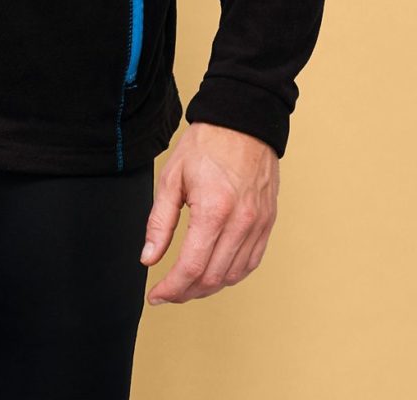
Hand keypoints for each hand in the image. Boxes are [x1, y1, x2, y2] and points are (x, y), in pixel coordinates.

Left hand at [140, 121, 278, 304]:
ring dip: (208, 287)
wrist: (244, 121)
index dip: (171, 289)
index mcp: (213, 209)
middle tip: (167, 292)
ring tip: (187, 284)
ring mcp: (258, 224)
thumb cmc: (206, 144)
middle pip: (212, 278)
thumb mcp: (172, 177)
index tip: (156, 296)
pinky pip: (251, 263)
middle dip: (186, 292)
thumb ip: (159, 223)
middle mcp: (240, 222)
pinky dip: (231, 275)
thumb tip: (149, 259)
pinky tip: (214, 272)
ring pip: (233, 276)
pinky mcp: (267, 223)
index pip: (192, 267)